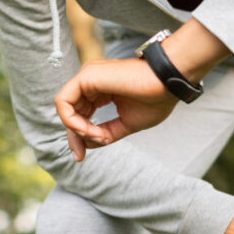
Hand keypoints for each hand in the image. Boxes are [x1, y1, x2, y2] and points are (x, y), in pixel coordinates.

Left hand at [53, 57, 177, 160]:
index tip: (81, 156)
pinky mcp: (86, 76)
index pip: (79, 114)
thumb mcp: (126, 124)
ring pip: (64, 107)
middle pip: (70, 112)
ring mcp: (88, 77)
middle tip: (81, 154)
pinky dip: (71, 120)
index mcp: (100, 90)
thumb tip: (85, 142)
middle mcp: (91, 82)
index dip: (77, 137)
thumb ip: (105, 132)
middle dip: (73, 136)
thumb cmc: (155, 99)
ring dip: (75, 129)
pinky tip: (88, 129)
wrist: (168, 83)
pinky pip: (64, 102)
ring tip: (96, 137)